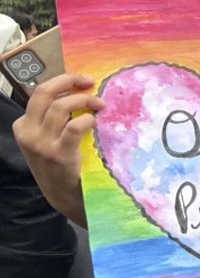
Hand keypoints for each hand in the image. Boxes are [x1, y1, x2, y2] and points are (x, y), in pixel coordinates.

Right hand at [12, 74, 104, 227]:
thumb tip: (77, 92)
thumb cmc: (60, 165)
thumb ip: (53, 120)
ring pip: (60, 106)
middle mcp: (28, 132)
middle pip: (44, 92)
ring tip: (99, 104)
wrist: (63, 196)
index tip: (81, 82)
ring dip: (84, 100)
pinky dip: (87, 119)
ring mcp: (41, 144)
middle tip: (88, 82)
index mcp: (22, 126)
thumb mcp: (46, 140)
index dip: (62, 82)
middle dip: (68, 80)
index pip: (39, 93)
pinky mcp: (58, 154)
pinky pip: (73, 126)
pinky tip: (95, 121)